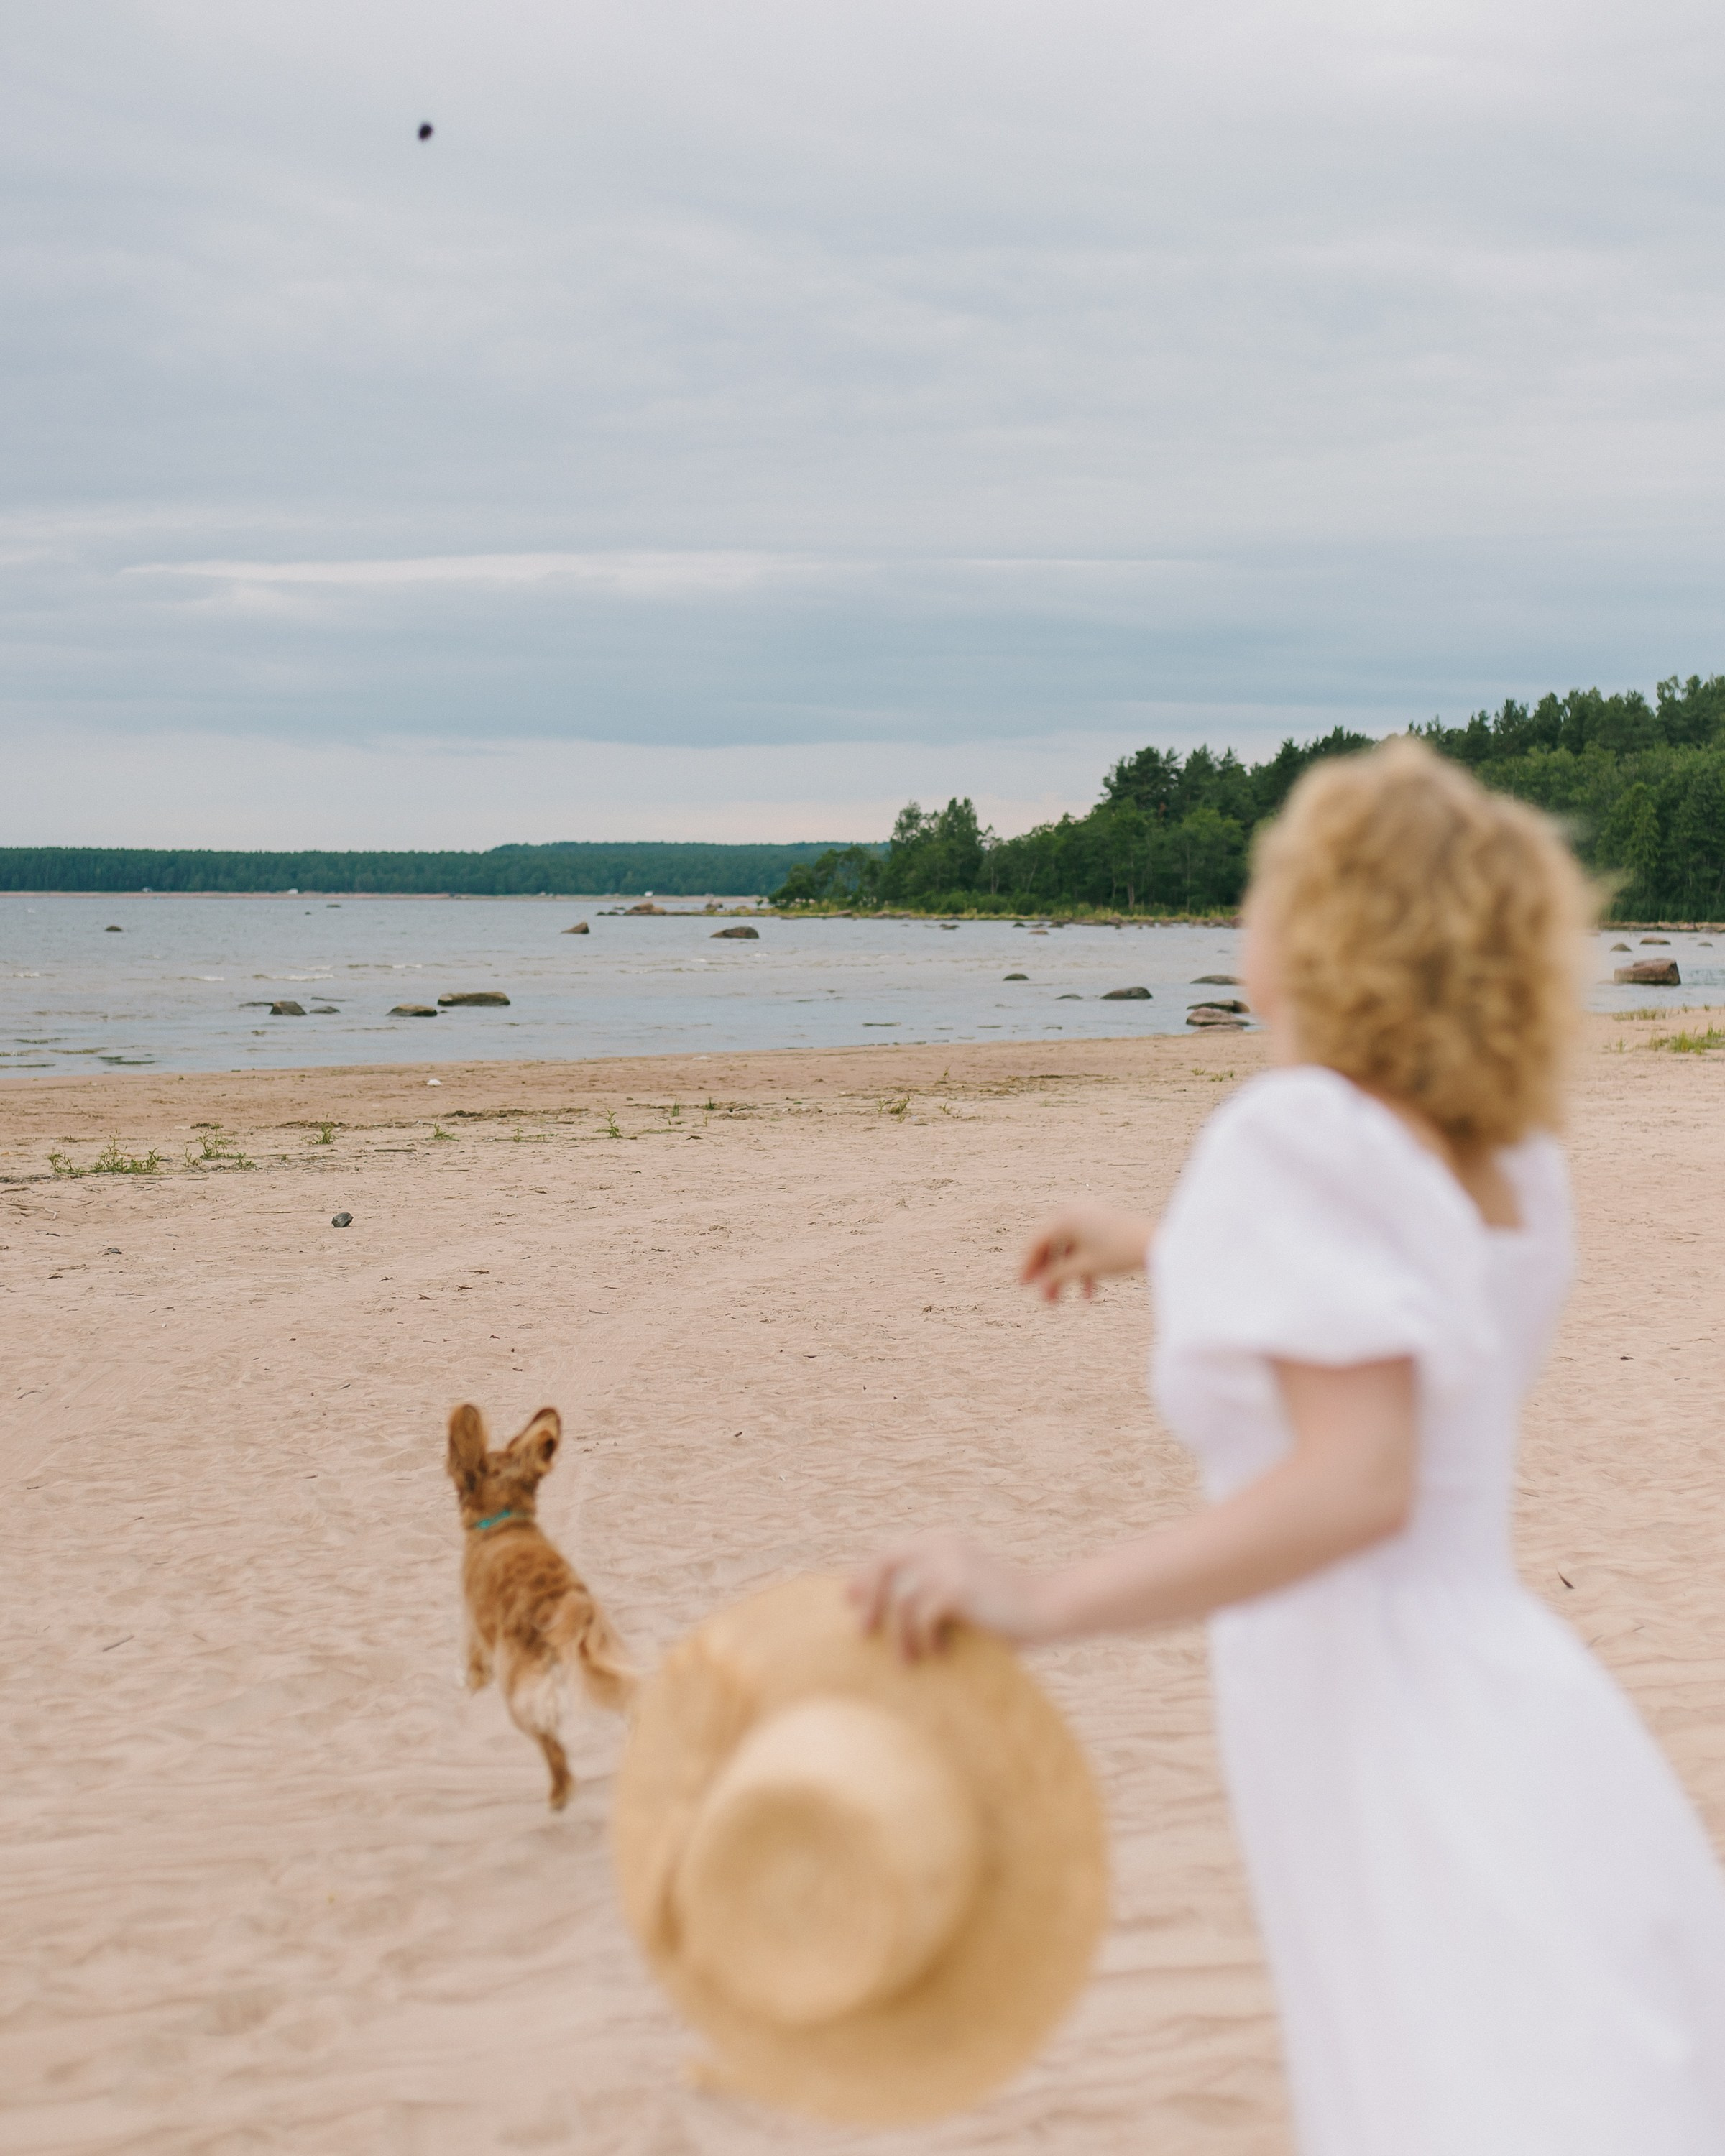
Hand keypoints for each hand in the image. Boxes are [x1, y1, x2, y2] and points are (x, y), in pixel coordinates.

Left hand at [849, 1531, 1045, 1658]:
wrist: (1047, 1607)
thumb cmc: (1004, 1612)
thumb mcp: (960, 1596)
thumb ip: (926, 1595)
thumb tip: (881, 1616)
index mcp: (940, 1541)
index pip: (888, 1553)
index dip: (866, 1575)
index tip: (849, 1600)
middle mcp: (941, 1545)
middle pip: (884, 1565)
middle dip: (869, 1599)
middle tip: (861, 1632)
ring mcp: (950, 1562)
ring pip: (900, 1598)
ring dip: (898, 1635)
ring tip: (906, 1661)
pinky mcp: (958, 1586)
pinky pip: (921, 1615)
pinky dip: (924, 1639)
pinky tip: (939, 1654)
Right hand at [1019, 1200, 1151, 1300]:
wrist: (1156, 1243)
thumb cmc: (1120, 1251)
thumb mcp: (1084, 1266)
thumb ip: (1057, 1275)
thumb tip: (1039, 1286)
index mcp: (1064, 1217)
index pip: (1036, 1242)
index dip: (1027, 1265)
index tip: (1022, 1286)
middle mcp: (1073, 1212)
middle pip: (1050, 1246)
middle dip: (1047, 1274)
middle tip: (1044, 1298)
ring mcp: (1088, 1218)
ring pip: (1066, 1249)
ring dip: (1063, 1275)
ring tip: (1060, 1301)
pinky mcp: (1101, 1225)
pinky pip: (1083, 1247)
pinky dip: (1081, 1268)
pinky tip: (1087, 1295)